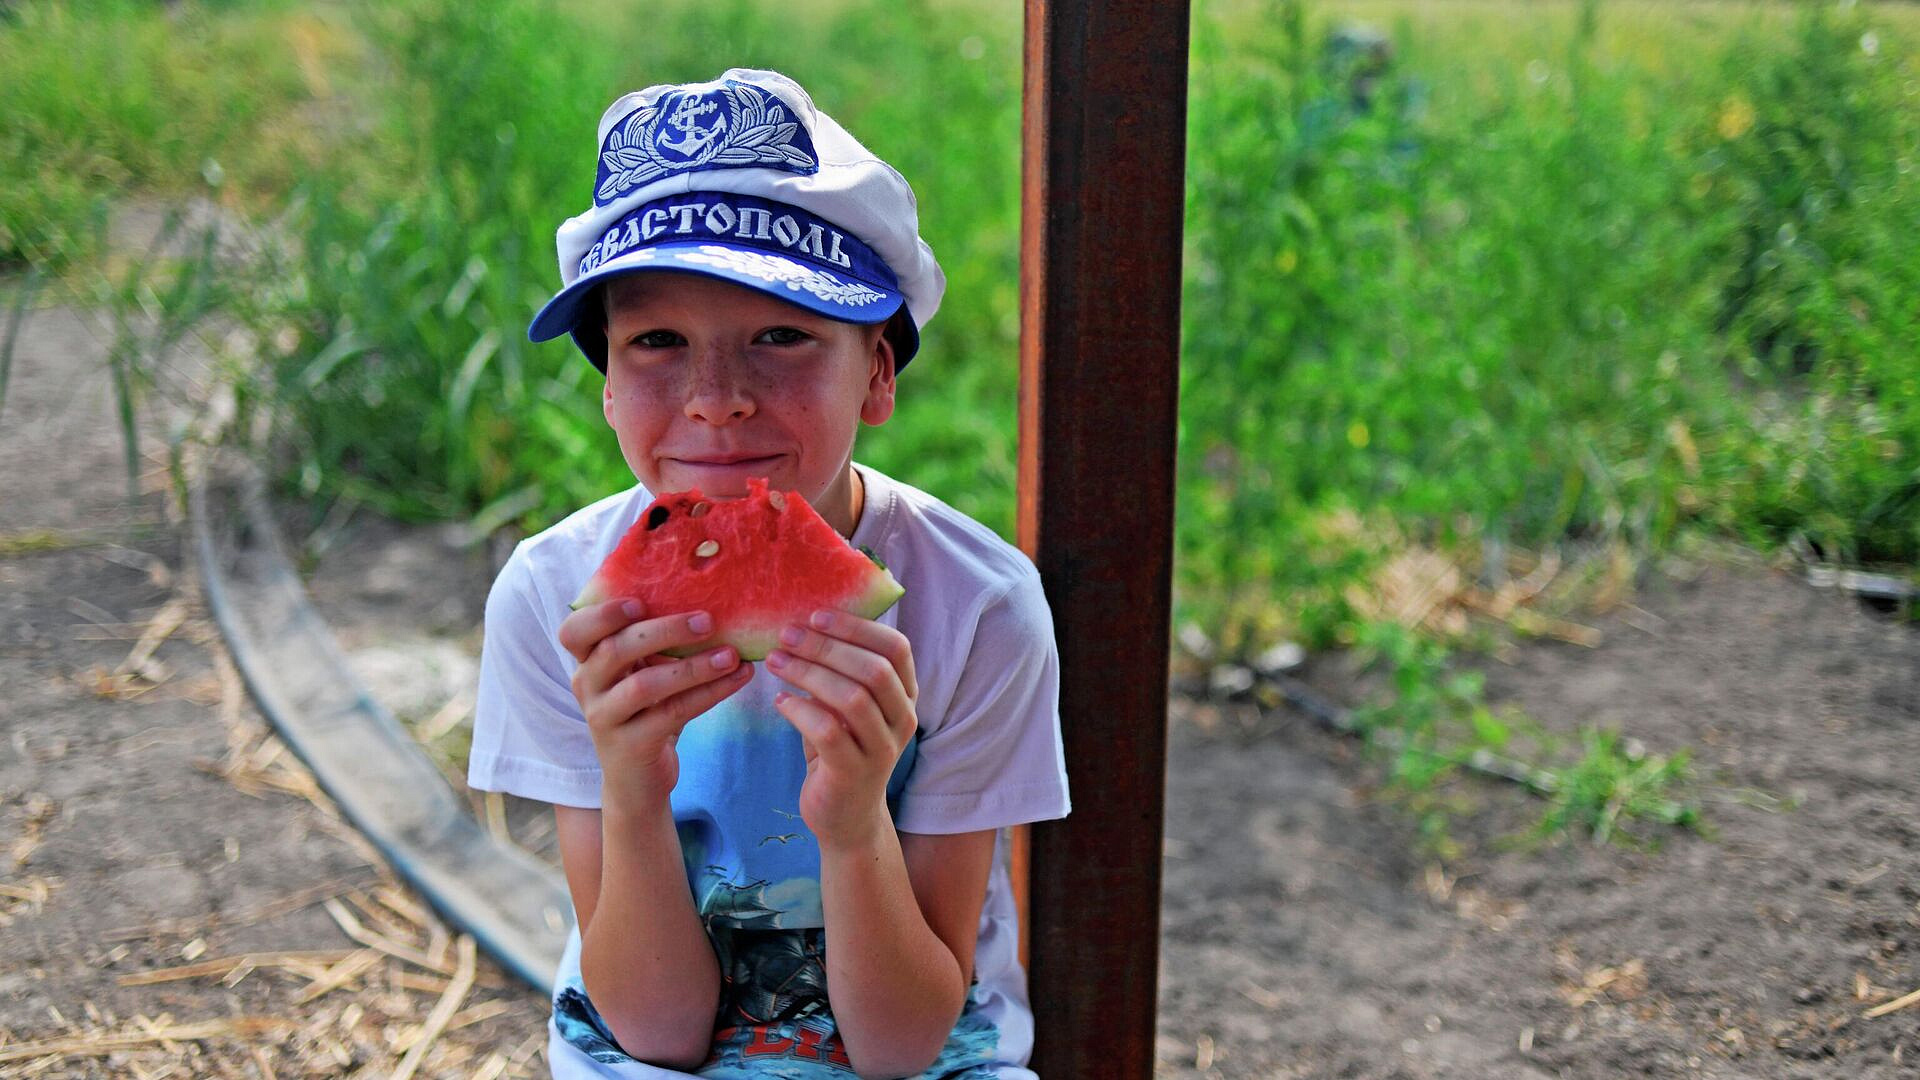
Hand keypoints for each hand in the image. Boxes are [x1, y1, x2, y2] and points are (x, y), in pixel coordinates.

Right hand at [558, 599, 753, 810]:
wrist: (636, 782)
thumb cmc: (645, 715)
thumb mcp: (642, 676)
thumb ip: (653, 646)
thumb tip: (706, 602)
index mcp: (588, 663)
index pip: (575, 631)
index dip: (603, 614)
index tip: (640, 601)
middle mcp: (587, 688)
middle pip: (615, 650)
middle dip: (664, 630)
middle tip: (707, 621)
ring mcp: (604, 719)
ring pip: (645, 684)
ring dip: (693, 667)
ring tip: (731, 656)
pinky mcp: (630, 746)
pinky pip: (672, 713)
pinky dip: (709, 693)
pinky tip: (736, 680)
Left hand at [764, 610, 917, 849]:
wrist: (845, 815)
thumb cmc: (841, 748)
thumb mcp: (847, 705)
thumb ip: (839, 671)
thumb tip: (803, 624)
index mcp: (905, 695)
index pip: (896, 648)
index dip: (857, 627)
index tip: (816, 616)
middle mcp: (902, 719)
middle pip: (873, 669)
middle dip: (826, 646)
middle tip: (786, 635)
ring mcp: (882, 749)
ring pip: (852, 698)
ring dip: (808, 673)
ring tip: (776, 662)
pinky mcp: (854, 773)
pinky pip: (828, 732)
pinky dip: (800, 710)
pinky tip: (780, 701)